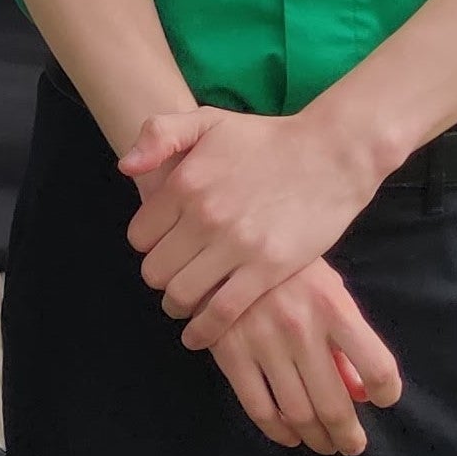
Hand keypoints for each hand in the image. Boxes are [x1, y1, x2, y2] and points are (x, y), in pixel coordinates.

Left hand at [119, 106, 382, 335]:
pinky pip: (221, 312)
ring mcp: (236, 244)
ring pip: (180, 295)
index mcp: (184, 183)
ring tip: (184, 303)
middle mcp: (204, 215)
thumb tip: (125, 167)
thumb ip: (159, 134)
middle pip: (154, 271)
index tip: (163, 246)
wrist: (331, 155)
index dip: (148, 245)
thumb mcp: (208, 120)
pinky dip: (203, 331)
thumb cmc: (266, 140)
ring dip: (176, 305)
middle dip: (160, 277)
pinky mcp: (266, 269)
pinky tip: (198, 335)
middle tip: (175, 275)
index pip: (139, 237)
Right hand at [202, 260, 403, 455]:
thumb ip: (347, 339)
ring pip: (297, 412)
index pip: (377, 366)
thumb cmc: (287, 269)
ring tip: (324, 444)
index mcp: (334, 306)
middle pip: (335, 403)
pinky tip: (289, 435)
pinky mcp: (231, 354)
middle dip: (348, 435)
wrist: (223, 249)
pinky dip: (278, 431)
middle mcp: (302, 327)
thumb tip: (361, 392)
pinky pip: (258, 407)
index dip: (387, 392)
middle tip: (352, 445)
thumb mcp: (328, 289)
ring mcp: (264, 343)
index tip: (384, 400)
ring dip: (316, 438)